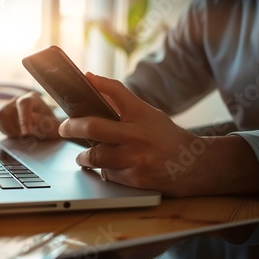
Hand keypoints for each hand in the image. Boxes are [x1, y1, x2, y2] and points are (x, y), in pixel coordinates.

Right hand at [0, 91, 60, 139]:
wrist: (43, 126)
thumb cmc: (49, 125)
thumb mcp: (53, 126)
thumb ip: (47, 124)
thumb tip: (33, 121)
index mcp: (33, 98)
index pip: (24, 103)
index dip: (24, 118)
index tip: (26, 133)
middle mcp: (18, 99)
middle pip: (11, 111)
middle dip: (18, 127)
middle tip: (28, 135)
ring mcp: (8, 105)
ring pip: (1, 115)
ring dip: (11, 129)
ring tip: (22, 134)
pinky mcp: (2, 114)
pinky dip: (7, 131)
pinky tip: (17, 134)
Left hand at [58, 73, 258, 196]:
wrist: (195, 166)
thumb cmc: (167, 138)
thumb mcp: (149, 115)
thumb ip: (123, 106)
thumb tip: (93, 87)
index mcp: (143, 114)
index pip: (116, 91)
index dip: (98, 84)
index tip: (83, 80)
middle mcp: (138, 135)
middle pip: (93, 126)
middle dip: (71, 126)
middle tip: (64, 128)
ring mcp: (136, 158)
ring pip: (95, 156)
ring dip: (84, 156)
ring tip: (82, 156)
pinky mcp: (135, 179)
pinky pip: (107, 173)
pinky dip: (103, 170)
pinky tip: (107, 167)